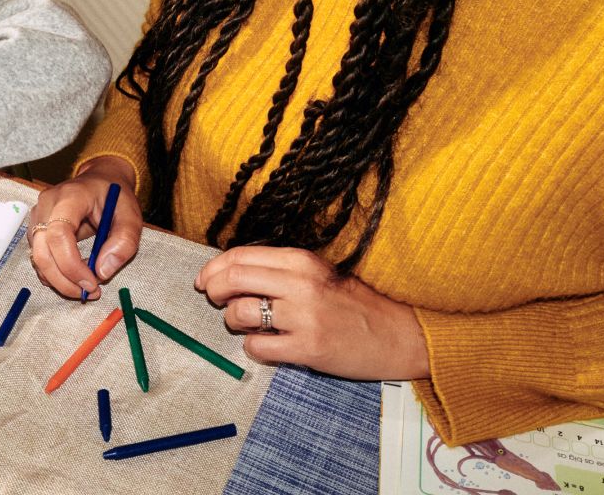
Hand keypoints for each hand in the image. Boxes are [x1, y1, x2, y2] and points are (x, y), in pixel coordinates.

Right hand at [29, 155, 141, 300]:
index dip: (71, 265)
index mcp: (71, 196)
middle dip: (63, 280)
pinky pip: (39, 257)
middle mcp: (47, 204)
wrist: (101, 181)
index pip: (59, 234)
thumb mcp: (131, 216)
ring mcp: (37, 215)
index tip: (92, 283)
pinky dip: (54, 273)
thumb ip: (123, 242)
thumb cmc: (115, 197)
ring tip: (86, 286)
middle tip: (89, 293)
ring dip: (58, 280)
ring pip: (37, 258)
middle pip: (42, 251)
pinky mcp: (36, 228)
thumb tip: (102, 272)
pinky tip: (75, 276)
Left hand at [195, 246, 428, 379]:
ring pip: (239, 313)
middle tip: (217, 302)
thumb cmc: (353, 305)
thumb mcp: (318, 274)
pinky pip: (258, 347)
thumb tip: (229, 274)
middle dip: (214, 291)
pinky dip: (254, 348)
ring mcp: (304, 316)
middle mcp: (301, 283)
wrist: (398, 334)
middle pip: (233, 278)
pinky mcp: (308, 348)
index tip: (205, 280)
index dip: (214, 268)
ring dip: (233, 322)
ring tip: (249, 326)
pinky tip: (267, 346)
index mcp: (301, 260)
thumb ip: (279, 271)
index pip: (240, 255)